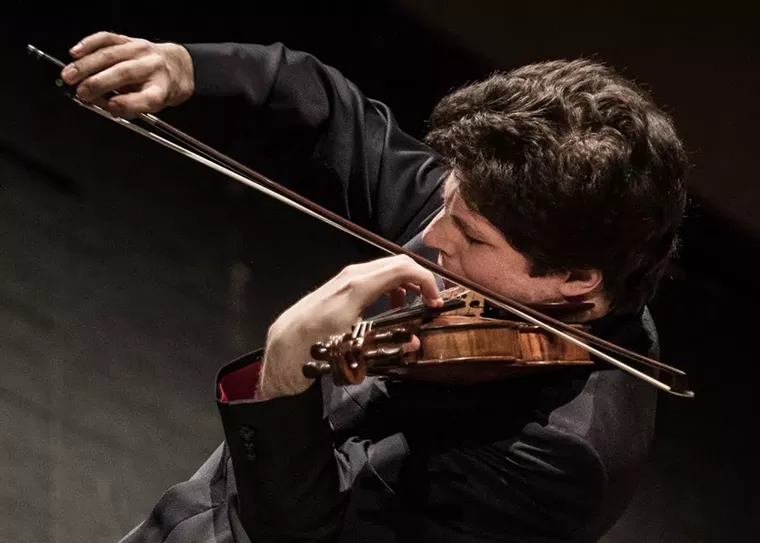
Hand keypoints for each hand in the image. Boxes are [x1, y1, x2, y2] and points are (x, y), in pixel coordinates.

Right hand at [60, 31, 193, 117]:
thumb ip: (128, 107)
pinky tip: (75, 53)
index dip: (128, 103)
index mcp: (162, 90)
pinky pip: (108, 38)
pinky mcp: (131, 40)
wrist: (176, 66)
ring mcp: (142, 51)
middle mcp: (153, 68)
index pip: (147, 98)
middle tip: (80, 92)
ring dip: (86, 65)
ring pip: (111, 55)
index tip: (111, 107)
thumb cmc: (160, 89)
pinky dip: (89, 44)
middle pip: (124, 73)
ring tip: (69, 75)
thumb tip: (99, 103)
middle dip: (98, 83)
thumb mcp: (151, 107)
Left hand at [256, 255, 443, 400]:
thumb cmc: (311, 350)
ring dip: (407, 284)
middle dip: (420, 280)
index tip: (436, 302)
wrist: (281, 349)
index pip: (403, 268)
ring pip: (386, 269)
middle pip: (398, 264)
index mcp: (357, 286)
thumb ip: (387, 344)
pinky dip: (391, 287)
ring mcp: (345, 279)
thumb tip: (415, 342)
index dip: (427, 281)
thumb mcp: (352, 352)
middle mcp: (352, 276)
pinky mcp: (341, 287)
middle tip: (432, 304)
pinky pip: (374, 278)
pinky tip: (392, 306)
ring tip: (416, 305)